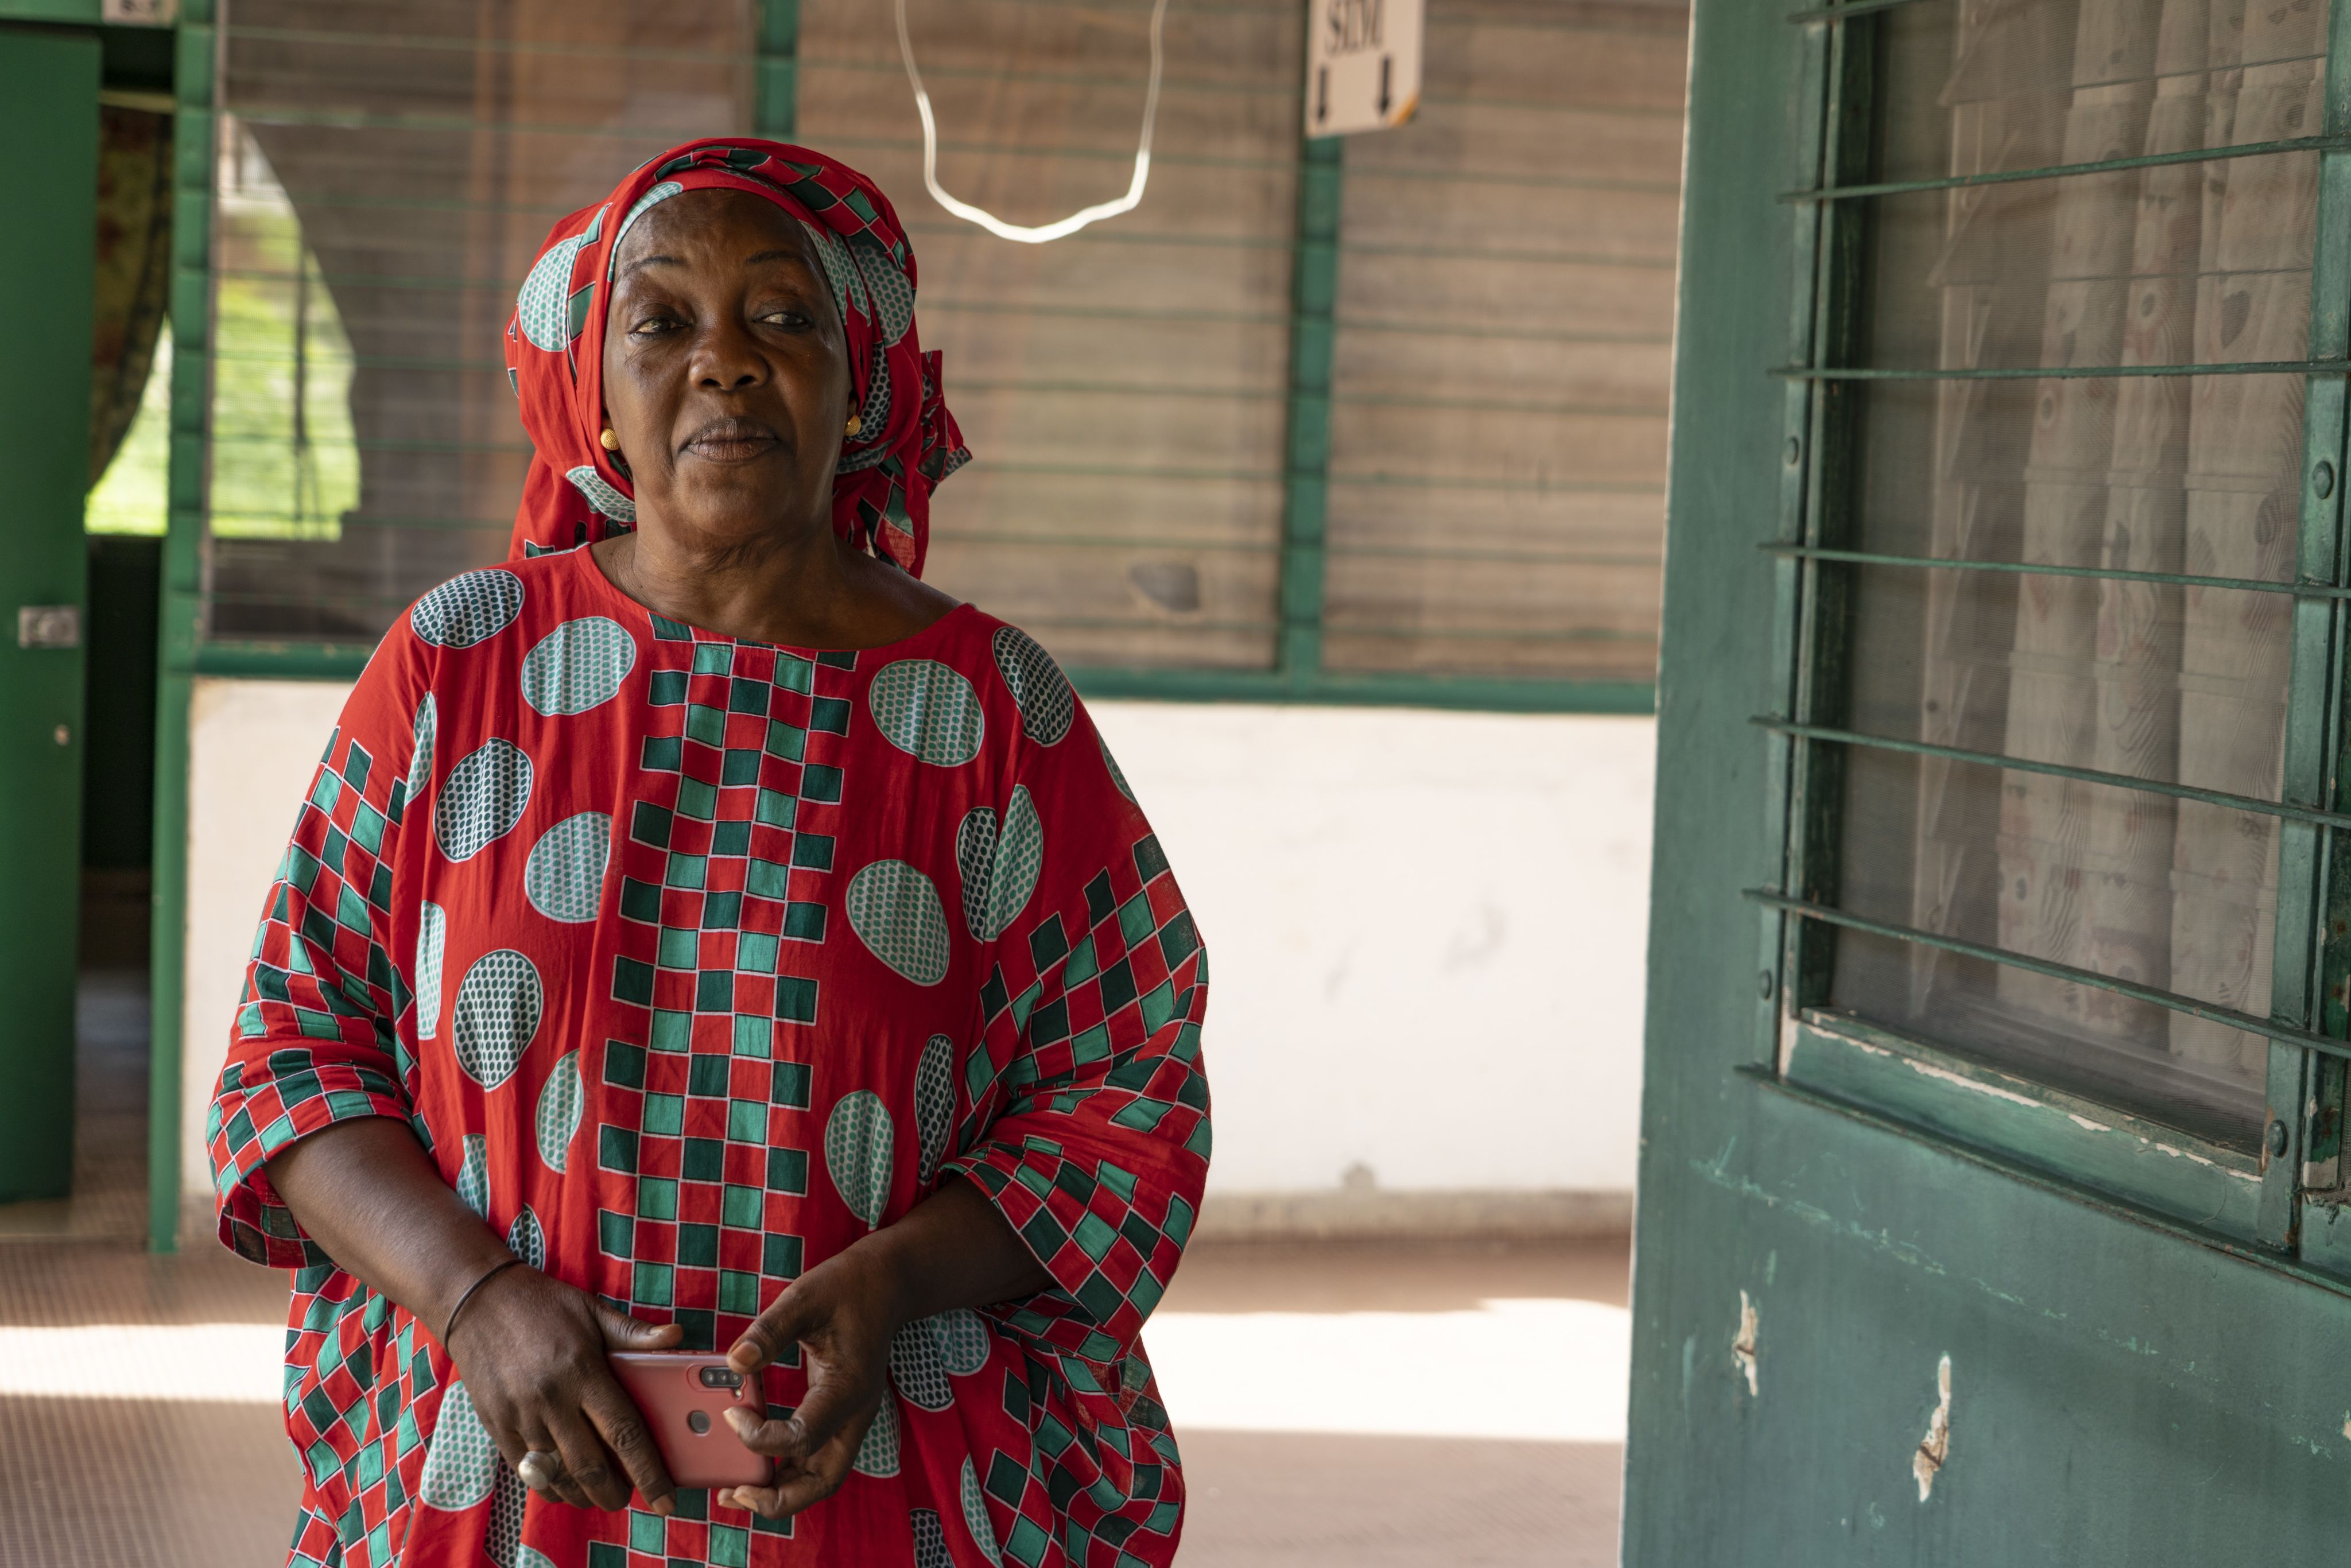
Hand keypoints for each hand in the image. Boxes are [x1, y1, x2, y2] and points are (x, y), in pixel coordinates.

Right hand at [445, 1264, 684, 1513]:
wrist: (478, 1302)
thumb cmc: (543, 1305)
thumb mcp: (592, 1310)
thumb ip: (634, 1333)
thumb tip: (677, 1335)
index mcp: (582, 1371)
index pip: (624, 1433)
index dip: (648, 1472)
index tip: (665, 1499)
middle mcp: (551, 1400)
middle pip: (590, 1467)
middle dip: (616, 1493)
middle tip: (631, 1497)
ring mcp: (520, 1416)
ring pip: (558, 1476)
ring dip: (584, 1495)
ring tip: (602, 1494)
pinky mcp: (497, 1426)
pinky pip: (526, 1472)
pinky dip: (550, 1487)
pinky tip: (566, 1486)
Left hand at [716, 1246, 906, 1519]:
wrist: (887, 1285)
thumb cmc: (847, 1288)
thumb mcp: (804, 1299)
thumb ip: (769, 1332)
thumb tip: (733, 1363)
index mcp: (849, 1387)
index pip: (805, 1438)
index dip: (761, 1438)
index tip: (730, 1415)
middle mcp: (855, 1412)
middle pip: (823, 1482)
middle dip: (778, 1498)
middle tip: (733, 1493)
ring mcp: (850, 1418)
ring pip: (820, 1477)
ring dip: (780, 1492)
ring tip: (734, 1490)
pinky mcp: (839, 1414)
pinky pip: (815, 1458)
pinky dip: (785, 1471)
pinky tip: (753, 1464)